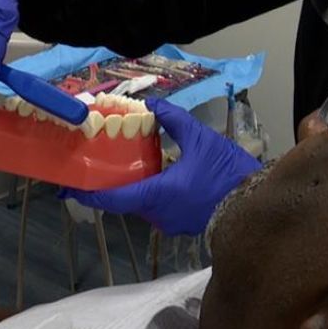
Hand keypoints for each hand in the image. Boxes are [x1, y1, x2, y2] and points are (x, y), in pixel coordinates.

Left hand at [62, 100, 261, 235]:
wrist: (256, 202)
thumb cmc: (227, 172)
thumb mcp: (200, 139)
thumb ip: (172, 120)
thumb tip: (151, 104)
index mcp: (157, 195)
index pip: (113, 199)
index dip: (89, 193)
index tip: (70, 187)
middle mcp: (158, 214)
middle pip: (124, 200)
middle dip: (111, 183)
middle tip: (98, 163)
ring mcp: (170, 223)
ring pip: (141, 204)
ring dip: (132, 187)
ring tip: (124, 164)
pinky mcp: (182, 224)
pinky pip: (157, 208)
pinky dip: (150, 193)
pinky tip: (154, 174)